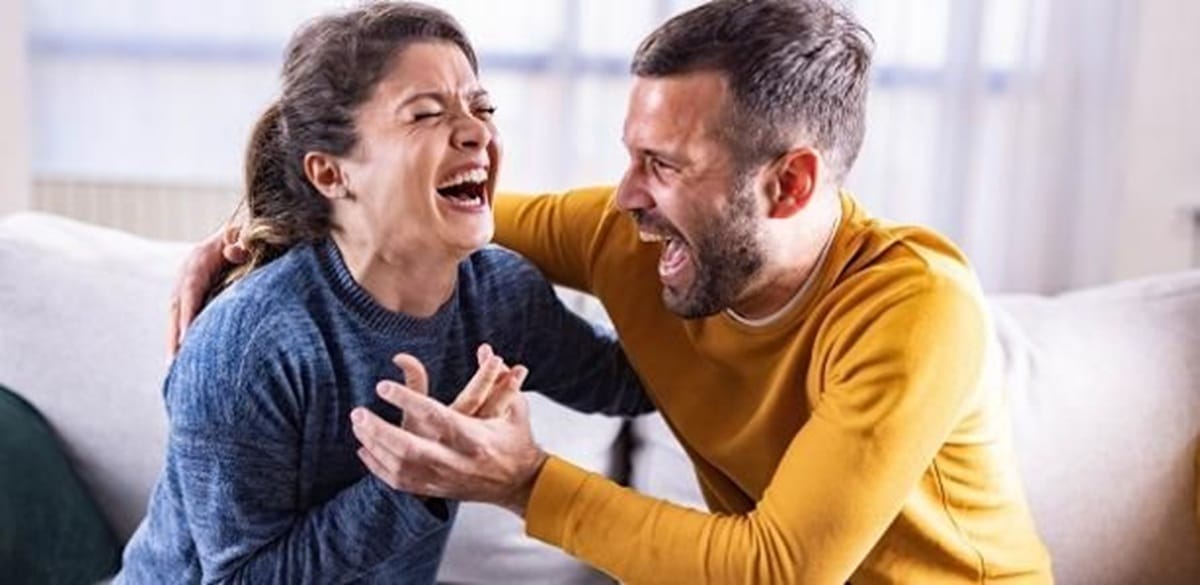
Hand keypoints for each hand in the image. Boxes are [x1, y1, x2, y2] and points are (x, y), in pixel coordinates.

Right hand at [167, 223, 248, 355]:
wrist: (240, 232)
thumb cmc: (248, 235)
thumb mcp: (247, 235)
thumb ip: (243, 242)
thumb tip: (234, 252)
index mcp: (198, 259)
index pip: (189, 289)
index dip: (187, 314)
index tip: (185, 338)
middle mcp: (187, 273)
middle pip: (176, 308)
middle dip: (174, 336)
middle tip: (174, 365)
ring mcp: (186, 285)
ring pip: (176, 317)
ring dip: (174, 342)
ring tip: (173, 372)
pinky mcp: (191, 296)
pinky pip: (183, 318)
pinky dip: (181, 337)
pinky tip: (183, 361)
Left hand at [350, 352, 545, 515]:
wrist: (520, 485)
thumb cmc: (516, 442)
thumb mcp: (515, 409)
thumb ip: (503, 380)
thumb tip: (489, 352)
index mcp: (474, 437)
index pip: (435, 415)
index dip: (407, 399)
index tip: (383, 386)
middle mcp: (456, 460)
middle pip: (409, 448)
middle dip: (379, 431)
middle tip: (358, 412)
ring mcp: (444, 478)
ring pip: (399, 467)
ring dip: (374, 446)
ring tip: (358, 425)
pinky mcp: (436, 489)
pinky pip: (399, 482)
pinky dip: (378, 466)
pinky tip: (365, 450)